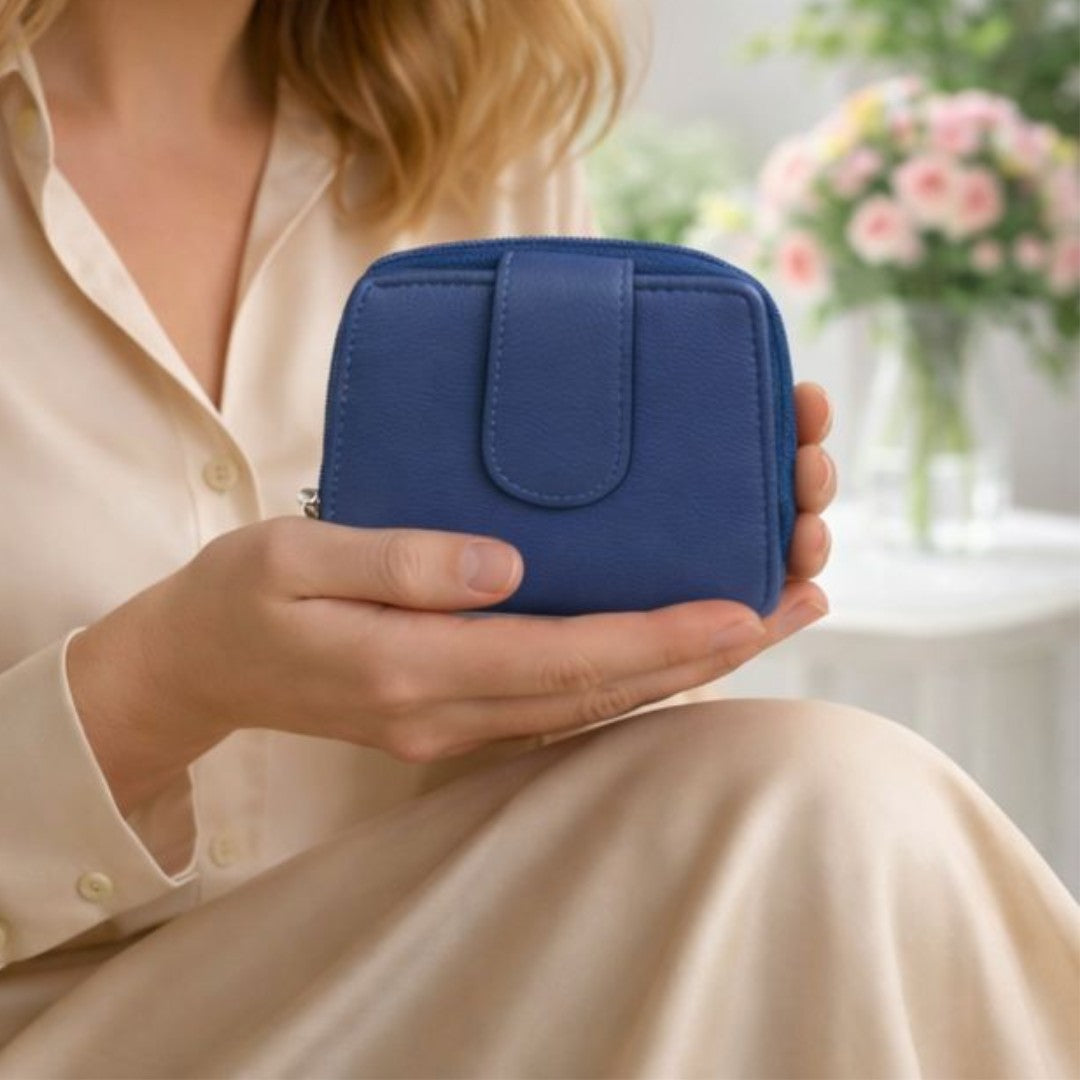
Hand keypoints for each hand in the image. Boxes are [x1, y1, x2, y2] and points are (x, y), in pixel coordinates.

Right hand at [68, 382, 837, 807]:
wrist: (195, 664)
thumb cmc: (238, 596)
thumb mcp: (295, 556)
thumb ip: (398, 560)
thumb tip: (505, 564)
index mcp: (412, 667)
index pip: (565, 657)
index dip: (661, 633)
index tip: (743, 603)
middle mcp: (447, 711)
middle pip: (602, 690)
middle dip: (704, 652)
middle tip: (792, 603)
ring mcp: (454, 723)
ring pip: (593, 703)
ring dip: (681, 666)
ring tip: (761, 617)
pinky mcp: (454, 713)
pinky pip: (563, 698)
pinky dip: (629, 673)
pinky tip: (672, 642)